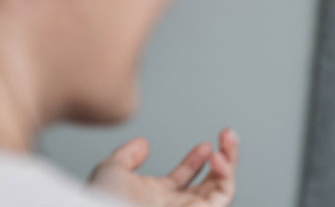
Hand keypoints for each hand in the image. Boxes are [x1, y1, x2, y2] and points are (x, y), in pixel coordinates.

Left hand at [89, 128, 240, 206]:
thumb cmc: (104, 201)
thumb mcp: (111, 170)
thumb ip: (127, 155)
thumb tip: (142, 143)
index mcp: (157, 197)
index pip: (185, 178)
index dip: (196, 160)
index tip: (205, 144)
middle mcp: (178, 206)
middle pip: (211, 182)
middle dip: (224, 156)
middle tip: (227, 134)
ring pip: (224, 187)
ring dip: (231, 160)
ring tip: (228, 138)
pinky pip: (225, 195)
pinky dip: (227, 174)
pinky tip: (218, 157)